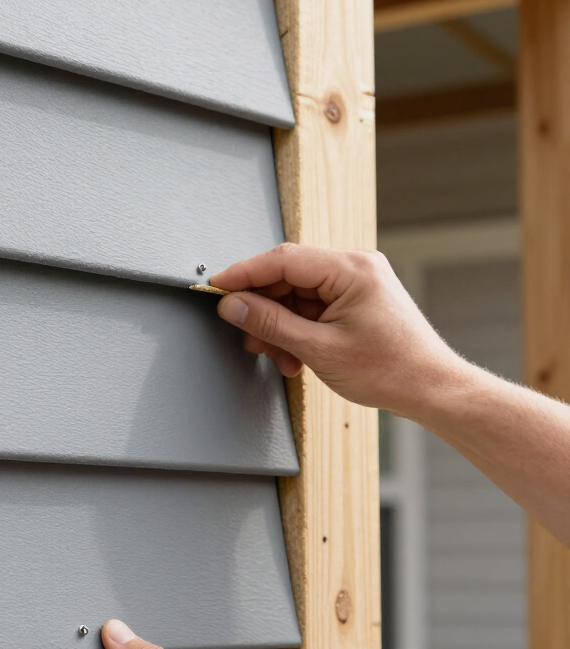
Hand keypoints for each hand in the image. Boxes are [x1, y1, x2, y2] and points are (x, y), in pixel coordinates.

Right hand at [209, 243, 462, 415]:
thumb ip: (271, 323)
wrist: (430, 388)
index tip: (216, 287)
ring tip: (275, 355)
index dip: (244, 273)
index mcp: (351, 269)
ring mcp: (356, 283)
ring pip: (296, 295)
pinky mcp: (355, 300)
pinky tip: (293, 356)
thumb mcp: (318, 349)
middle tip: (247, 335)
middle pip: (287, 276)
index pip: (283, 260)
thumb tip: (233, 305)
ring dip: (279, 325)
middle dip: (263, 308)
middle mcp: (355, 267)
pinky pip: (312, 307)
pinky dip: (296, 330)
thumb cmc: (391, 370)